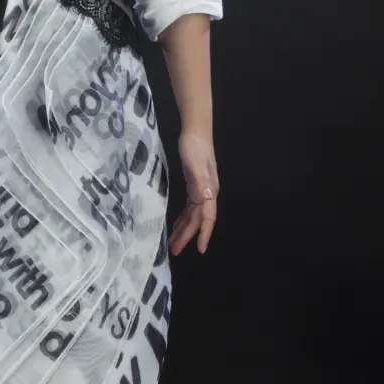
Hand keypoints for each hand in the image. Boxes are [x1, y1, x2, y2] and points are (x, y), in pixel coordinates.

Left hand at [168, 130, 219, 255]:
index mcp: (209, 191)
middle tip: (175, 251)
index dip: (204, 234)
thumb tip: (204, 201)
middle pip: (198, 220)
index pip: (208, 218)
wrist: (195, 131)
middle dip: (187, 236)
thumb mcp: (195, 165)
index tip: (199, 249)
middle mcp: (207, 193)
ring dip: (184, 230)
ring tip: (173, 243)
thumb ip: (200, 183)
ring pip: (193, 215)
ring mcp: (201, 189)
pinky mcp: (193, 185)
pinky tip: (176, 224)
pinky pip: (189, 207)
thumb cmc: (195, 147)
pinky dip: (183, 218)